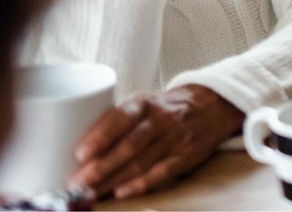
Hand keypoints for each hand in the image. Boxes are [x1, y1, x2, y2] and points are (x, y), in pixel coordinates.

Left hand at [68, 85, 242, 199]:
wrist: (209, 106)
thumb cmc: (163, 109)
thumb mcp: (142, 103)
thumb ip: (116, 120)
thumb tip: (77, 148)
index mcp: (145, 103)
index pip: (122, 118)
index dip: (101, 136)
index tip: (80, 153)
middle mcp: (161, 119)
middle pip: (129, 145)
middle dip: (101, 167)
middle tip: (77, 183)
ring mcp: (175, 138)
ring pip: (141, 162)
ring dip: (114, 179)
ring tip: (91, 191)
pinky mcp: (186, 155)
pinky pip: (162, 172)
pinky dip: (141, 183)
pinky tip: (123, 192)